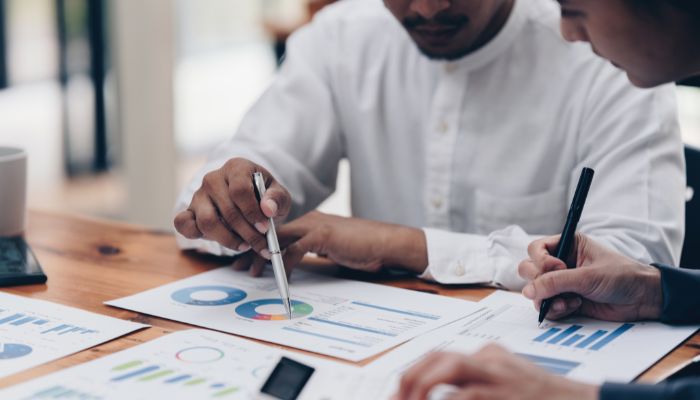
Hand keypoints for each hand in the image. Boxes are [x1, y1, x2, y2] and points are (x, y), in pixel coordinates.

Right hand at [174, 158, 291, 257]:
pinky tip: (218, 240)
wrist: (250, 200)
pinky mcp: (190, 211)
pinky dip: (196, 235)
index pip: (240, 190)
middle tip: (261, 245)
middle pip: (227, 210)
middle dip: (247, 232)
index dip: (253, 212)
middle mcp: (214, 179)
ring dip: (228, 239)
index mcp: (236, 168)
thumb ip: (277, 199)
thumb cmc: (264, 195)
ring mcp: (199, 195)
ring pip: (207, 221)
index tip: (265, 227)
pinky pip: (183, 223)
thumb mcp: (279, 194)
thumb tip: (268, 209)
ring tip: (245, 245)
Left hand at [231, 211, 428, 276]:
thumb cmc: (364, 247)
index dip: (259, 245)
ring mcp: (315, 226)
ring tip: (251, 273)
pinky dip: (283, 264)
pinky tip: (279, 277)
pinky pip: (294, 251)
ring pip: (278, 240)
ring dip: (262, 257)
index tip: (246, 260)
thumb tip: (293, 266)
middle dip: (252, 249)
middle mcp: (310, 220)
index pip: (278, 232)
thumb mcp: (333, 249)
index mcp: (311, 223)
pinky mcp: (322, 235)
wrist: (387, 242)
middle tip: (238, 266)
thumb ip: (313, 252)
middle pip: (272, 234)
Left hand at [395, 345, 598, 399]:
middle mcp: (493, 360)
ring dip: (423, 387)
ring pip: (450, 369)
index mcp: (490, 356)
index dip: (415, 372)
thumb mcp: (508, 383)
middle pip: (441, 359)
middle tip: (398, 399)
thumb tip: (443, 395)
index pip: (442, 356)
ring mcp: (502, 376)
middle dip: (412, 378)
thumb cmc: (543, 399)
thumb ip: (476, 385)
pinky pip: (468, 396)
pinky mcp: (508, 394)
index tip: (399, 391)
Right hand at [518, 233, 662, 320]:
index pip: (535, 249)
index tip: (557, 268)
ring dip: (548, 298)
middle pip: (529, 270)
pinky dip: (556, 309)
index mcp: (567, 245)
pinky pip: (546, 306)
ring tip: (568, 302)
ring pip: (535, 290)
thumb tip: (528, 291)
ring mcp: (562, 283)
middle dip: (540, 282)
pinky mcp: (565, 300)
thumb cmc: (622, 277)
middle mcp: (561, 262)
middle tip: (557, 288)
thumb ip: (556, 282)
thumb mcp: (588, 276)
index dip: (540, 261)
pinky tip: (573, 307)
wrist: (643, 300)